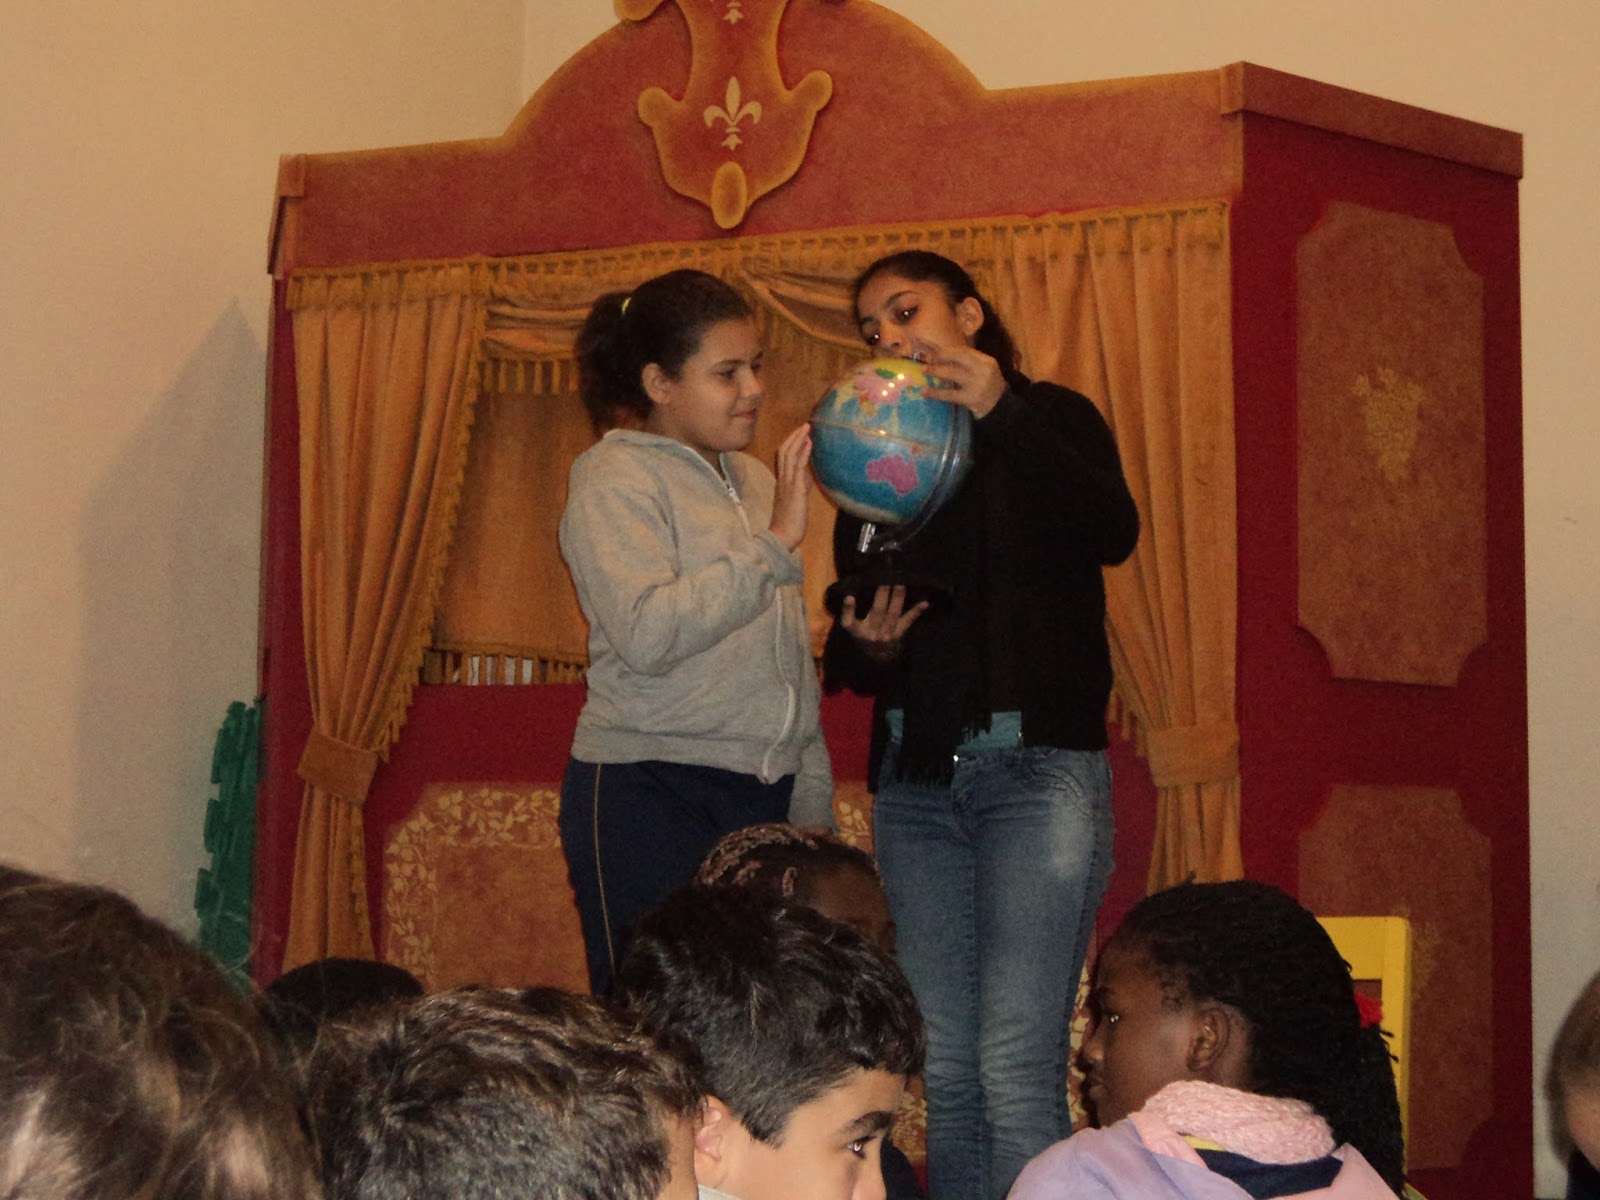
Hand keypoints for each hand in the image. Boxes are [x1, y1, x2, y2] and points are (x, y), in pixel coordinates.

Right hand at [769, 423, 812, 549]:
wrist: (782, 536)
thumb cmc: (790, 523)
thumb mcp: (797, 500)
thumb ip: (802, 486)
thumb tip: (808, 475)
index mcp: (782, 482)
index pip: (784, 458)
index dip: (792, 444)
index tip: (801, 434)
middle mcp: (782, 480)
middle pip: (784, 451)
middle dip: (794, 436)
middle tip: (805, 425)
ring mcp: (787, 483)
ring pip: (789, 455)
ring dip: (798, 439)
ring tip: (807, 428)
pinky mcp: (794, 489)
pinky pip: (797, 467)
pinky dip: (803, 453)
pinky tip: (809, 444)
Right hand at [840, 584, 926, 662]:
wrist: (878, 657)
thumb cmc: (863, 636)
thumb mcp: (853, 627)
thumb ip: (851, 611)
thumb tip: (852, 589)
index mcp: (856, 630)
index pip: (849, 621)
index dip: (849, 609)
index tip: (849, 597)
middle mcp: (872, 632)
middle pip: (877, 611)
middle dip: (882, 594)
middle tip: (886, 577)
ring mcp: (887, 634)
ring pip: (893, 614)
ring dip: (898, 598)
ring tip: (901, 583)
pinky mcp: (899, 634)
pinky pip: (908, 621)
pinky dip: (916, 612)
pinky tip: (925, 603)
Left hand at [913, 338, 1006, 418]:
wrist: (999, 407)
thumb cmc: (986, 386)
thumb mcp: (983, 370)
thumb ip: (967, 361)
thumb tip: (941, 353)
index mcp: (986, 361)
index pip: (964, 351)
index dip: (947, 350)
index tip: (933, 351)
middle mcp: (983, 370)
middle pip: (959, 358)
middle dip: (940, 357)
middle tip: (926, 358)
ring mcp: (977, 384)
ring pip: (953, 374)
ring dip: (936, 371)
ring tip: (923, 371)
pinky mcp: (971, 399)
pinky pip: (950, 394)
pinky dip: (936, 393)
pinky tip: (925, 392)